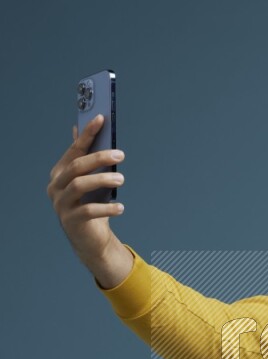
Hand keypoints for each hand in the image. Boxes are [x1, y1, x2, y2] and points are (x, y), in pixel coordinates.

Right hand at [46, 113, 125, 264]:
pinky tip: (121, 207)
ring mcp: (61, 204)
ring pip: (79, 185)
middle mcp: (56, 186)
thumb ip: (85, 158)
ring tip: (121, 179)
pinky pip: (88, 211)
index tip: (101, 119)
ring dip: (102, 180)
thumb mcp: (90, 181)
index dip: (87, 134)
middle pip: (76, 166)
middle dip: (98, 157)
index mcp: (60, 173)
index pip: (74, 150)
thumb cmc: (91, 205)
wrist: (89, 239)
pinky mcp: (70, 221)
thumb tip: (80, 129)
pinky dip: (106, 208)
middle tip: (120, 154)